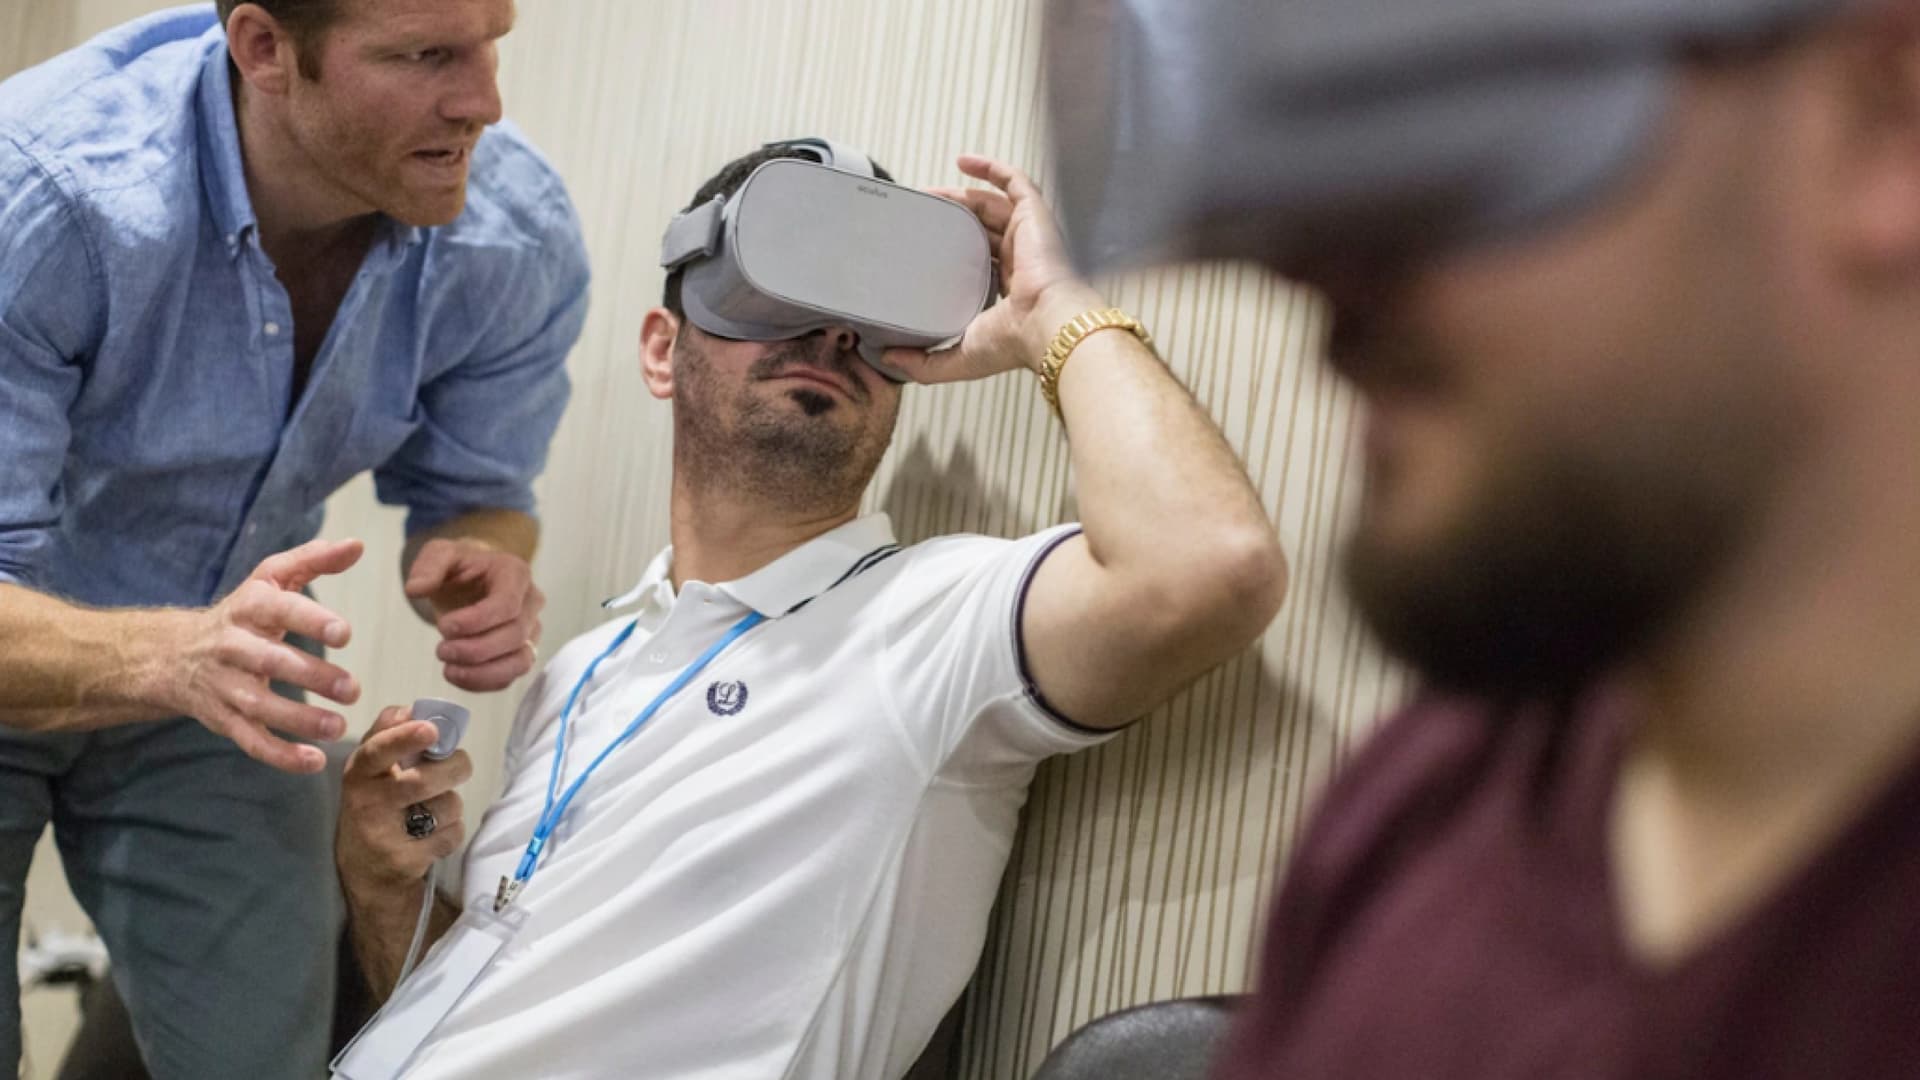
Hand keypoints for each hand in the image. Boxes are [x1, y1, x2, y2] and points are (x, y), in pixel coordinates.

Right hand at [160, 538, 363, 773]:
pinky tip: (313, 762)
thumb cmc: (242, 614)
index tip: (344, 633)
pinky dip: (280, 755)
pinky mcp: (223, 720)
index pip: (277, 610)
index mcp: (247, 608)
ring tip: (339, 727)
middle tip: (353, 688)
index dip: (309, 620)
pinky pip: (250, 740)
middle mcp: (232, 647)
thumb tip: (357, 545)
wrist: (174, 655)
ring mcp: (225, 687)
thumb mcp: (270, 580)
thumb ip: (313, 560)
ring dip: (299, 720)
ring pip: (259, 706)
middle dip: (312, 676)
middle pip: (270, 662)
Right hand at [337, 704, 474, 892]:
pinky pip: (451, 835)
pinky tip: (432, 837)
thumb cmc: (376, 807)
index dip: (405, 738)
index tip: (431, 730)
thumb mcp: (372, 770)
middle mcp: (365, 803)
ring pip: (446, 805)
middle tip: (459, 767)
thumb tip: (413, 707)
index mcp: (359, 772)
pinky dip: (452, 832)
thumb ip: (390, 734)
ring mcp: (381, 835)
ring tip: (434, 810)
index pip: (378, 751)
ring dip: (452, 804)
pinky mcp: (403, 862)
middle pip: (423, 780)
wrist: (364, 872)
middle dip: (455, 768)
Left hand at [405, 538, 543, 691]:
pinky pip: (510, 676)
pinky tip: (457, 675)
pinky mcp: (522, 654)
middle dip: (475, 650)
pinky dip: (483, 683)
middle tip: (440, 651)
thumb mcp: (440, 554)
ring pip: (520, 662)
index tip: (444, 628)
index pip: (507, 604)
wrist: (473, 581)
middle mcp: (531, 603)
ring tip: (449, 670)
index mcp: (515, 573)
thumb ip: (428, 567)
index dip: (477, 621)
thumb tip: (416, 589)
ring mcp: (530, 631)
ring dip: (483, 673)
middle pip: (515, 635)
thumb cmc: (461, 568)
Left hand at [882, 154, 1107, 384]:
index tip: (923, 247)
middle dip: (951, 219)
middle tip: (919, 215)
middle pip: (981, 230)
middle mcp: (1020, 260)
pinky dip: (991, 168)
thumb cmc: (1013, 342)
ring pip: (993, 205)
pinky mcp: (1034, 215)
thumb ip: (924, 363)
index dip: (952, 252)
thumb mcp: (959, 357)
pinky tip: (963, 161)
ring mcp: (1028, 235)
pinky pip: (1015, 182)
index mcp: (1008, 290)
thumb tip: (888, 359)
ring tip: (928, 194)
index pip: (978, 263)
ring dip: (961, 195)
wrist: (1046, 324)